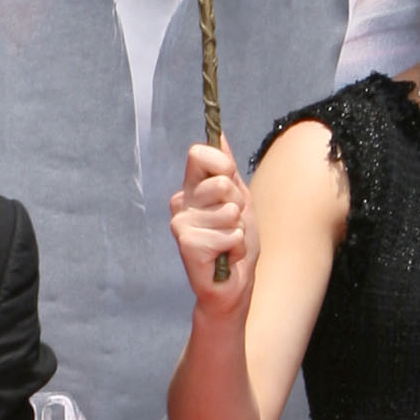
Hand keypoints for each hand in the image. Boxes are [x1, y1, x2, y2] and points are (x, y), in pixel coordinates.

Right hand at [171, 139, 255, 315]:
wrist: (234, 284)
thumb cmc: (236, 243)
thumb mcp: (239, 198)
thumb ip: (227, 168)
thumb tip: (220, 135)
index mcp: (191, 189)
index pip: (200, 154)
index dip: (222, 165)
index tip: (230, 181)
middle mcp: (181, 204)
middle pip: (219, 183)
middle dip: (237, 204)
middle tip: (231, 223)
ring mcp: (181, 224)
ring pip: (228, 211)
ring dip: (238, 229)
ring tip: (228, 242)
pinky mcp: (187, 245)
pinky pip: (229, 234)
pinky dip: (235, 247)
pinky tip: (224, 257)